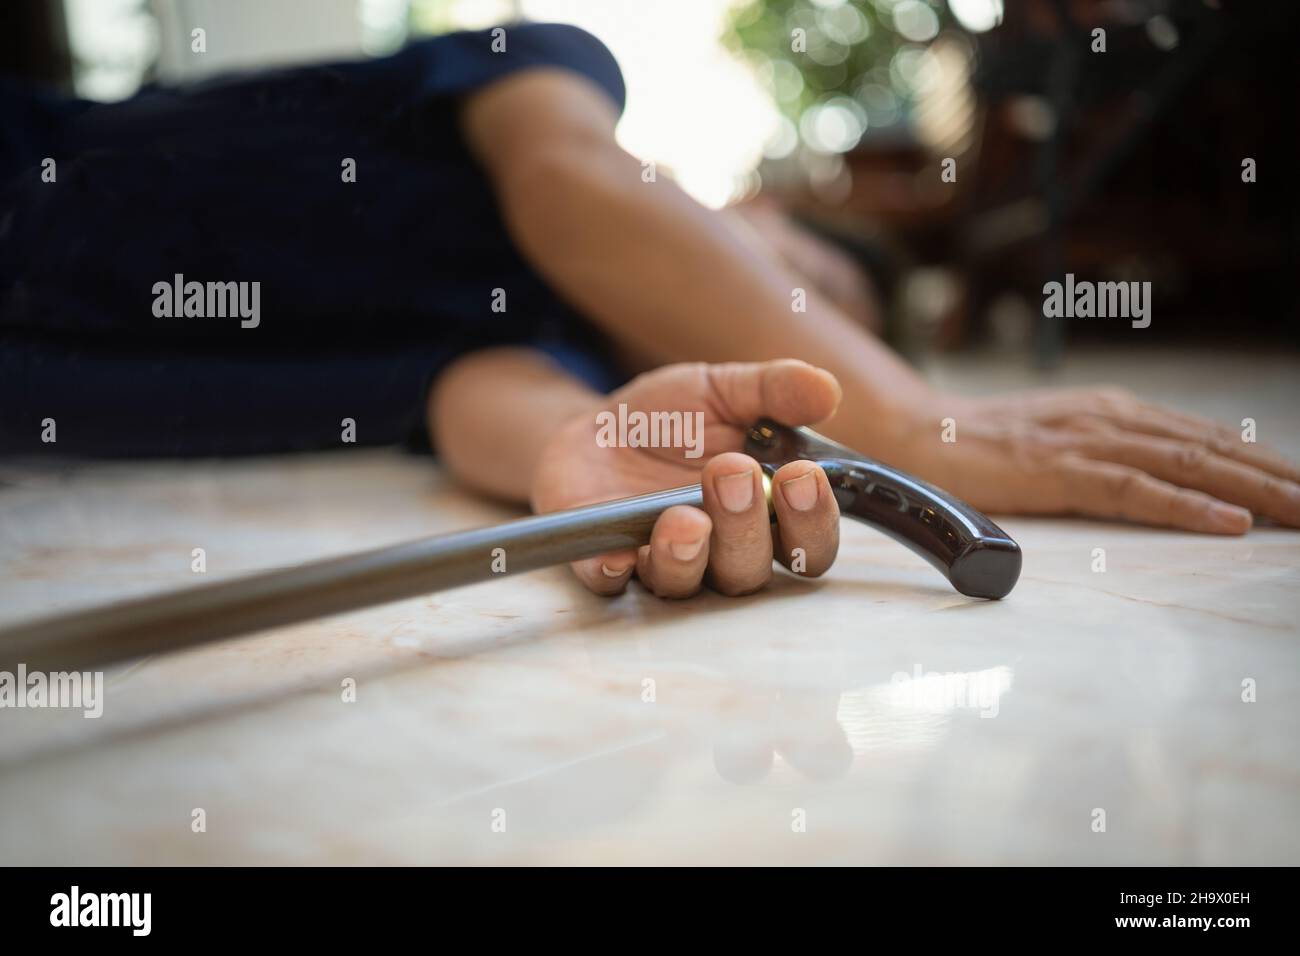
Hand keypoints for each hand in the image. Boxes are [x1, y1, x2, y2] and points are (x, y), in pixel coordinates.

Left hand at [531, 360, 842, 596]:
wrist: (595, 428)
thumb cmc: (674, 420)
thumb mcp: (725, 390)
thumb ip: (774, 391)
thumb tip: (826, 391)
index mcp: (766, 516)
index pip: (809, 543)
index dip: (813, 521)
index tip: (802, 475)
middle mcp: (721, 553)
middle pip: (750, 571)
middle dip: (746, 526)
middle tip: (733, 473)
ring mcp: (662, 562)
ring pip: (687, 583)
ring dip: (688, 553)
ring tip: (685, 517)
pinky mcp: (604, 562)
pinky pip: (611, 583)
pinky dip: (613, 570)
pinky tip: (618, 555)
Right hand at [894, 385, 1299, 533]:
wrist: (923, 434)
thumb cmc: (989, 446)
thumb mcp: (1063, 440)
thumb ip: (1110, 449)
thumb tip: (1163, 476)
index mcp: (1116, 411)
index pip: (1208, 436)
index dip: (1265, 462)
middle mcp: (1112, 417)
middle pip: (1213, 447)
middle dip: (1278, 477)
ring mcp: (1087, 439)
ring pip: (1189, 463)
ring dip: (1254, 491)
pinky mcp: (1060, 468)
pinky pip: (1135, 488)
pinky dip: (1186, 505)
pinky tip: (1227, 522)